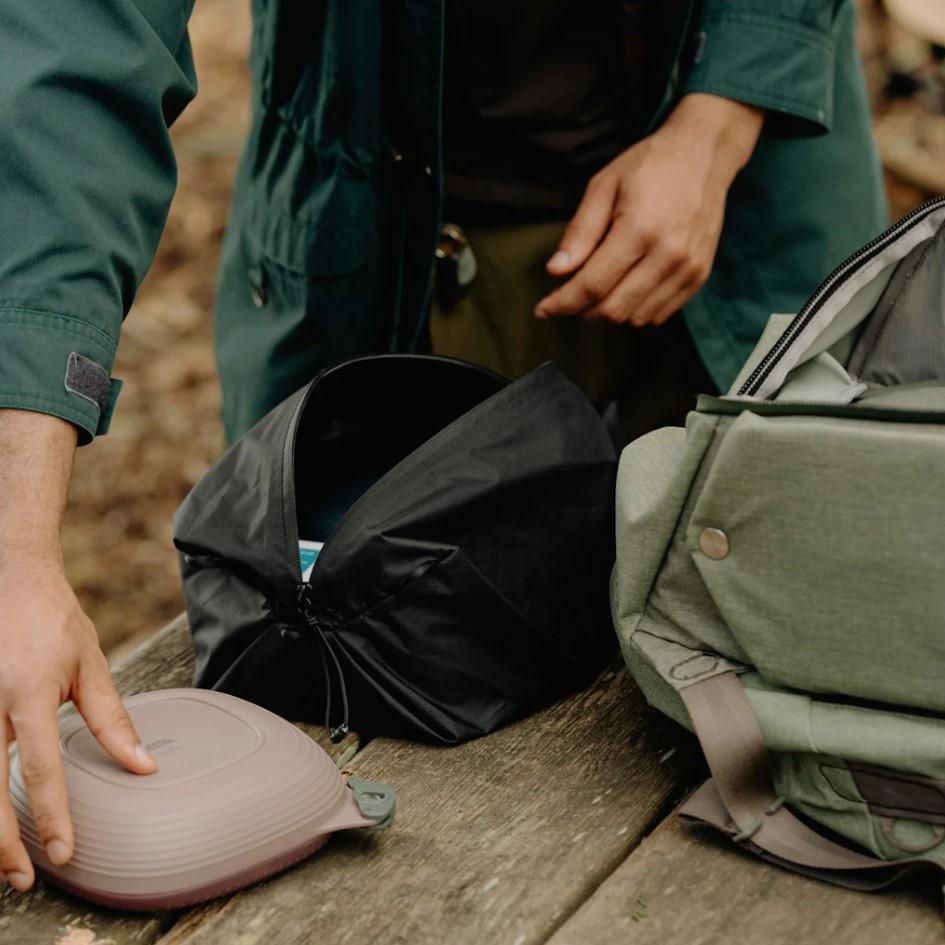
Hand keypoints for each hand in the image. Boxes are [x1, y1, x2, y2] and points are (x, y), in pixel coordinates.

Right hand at [0, 410, 156, 891]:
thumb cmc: (53, 619)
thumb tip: (144, 766)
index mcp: (28, 692)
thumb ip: (112, 720)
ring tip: (2, 861)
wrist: (8, 572)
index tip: (63, 854)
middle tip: (25, 878)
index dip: (52, 816)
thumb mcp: (90, 664)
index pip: (40, 769)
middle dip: (1, 842)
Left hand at [534, 93, 763, 326]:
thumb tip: (556, 271)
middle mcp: (668, 255)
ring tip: (598, 291)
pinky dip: (636, 311)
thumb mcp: (603, 187)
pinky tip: (625, 289)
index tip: (543, 309)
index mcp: (639, 230)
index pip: (592, 285)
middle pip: (613, 310)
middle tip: (569, 298)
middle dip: (582, 312)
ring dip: (609, 313)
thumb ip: (580, 232)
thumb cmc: (649, 165)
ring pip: (636, 318)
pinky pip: (659, 314)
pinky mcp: (698, 276)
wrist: (704, 154)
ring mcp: (687, 268)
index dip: (563, 303)